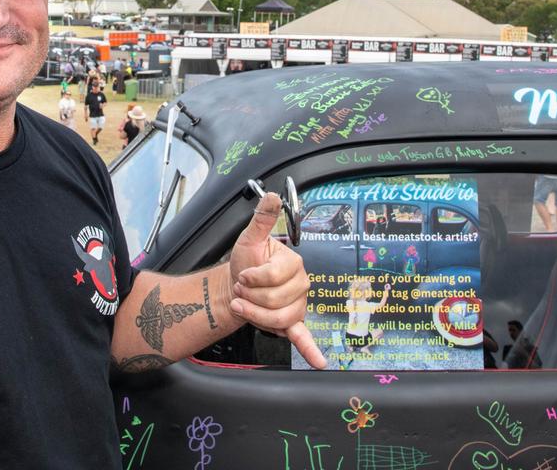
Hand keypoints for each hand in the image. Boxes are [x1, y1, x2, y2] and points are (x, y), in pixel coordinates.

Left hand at [228, 192, 326, 368]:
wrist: (236, 285)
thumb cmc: (244, 262)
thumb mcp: (249, 238)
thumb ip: (262, 219)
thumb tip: (272, 195)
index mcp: (294, 264)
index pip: (273, 277)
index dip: (252, 277)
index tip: (243, 273)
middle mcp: (302, 285)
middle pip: (275, 301)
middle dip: (251, 296)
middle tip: (243, 289)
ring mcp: (299, 305)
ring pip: (279, 319)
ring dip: (255, 314)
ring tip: (246, 305)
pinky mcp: (293, 323)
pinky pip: (304, 336)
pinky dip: (312, 350)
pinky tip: (320, 362)